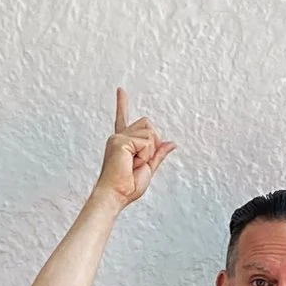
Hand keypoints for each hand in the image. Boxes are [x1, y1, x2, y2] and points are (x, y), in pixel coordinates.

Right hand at [96, 86, 176, 211]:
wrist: (115, 195)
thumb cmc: (126, 187)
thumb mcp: (148, 169)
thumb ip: (158, 154)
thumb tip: (171, 143)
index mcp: (123, 143)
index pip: (123, 119)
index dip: (122, 104)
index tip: (120, 89)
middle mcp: (119, 137)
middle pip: (149, 125)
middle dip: (152, 145)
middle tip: (138, 163)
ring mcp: (118, 138)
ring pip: (150, 132)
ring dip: (149, 151)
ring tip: (134, 164)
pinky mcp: (120, 141)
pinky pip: (146, 142)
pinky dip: (144, 155)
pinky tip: (132, 162)